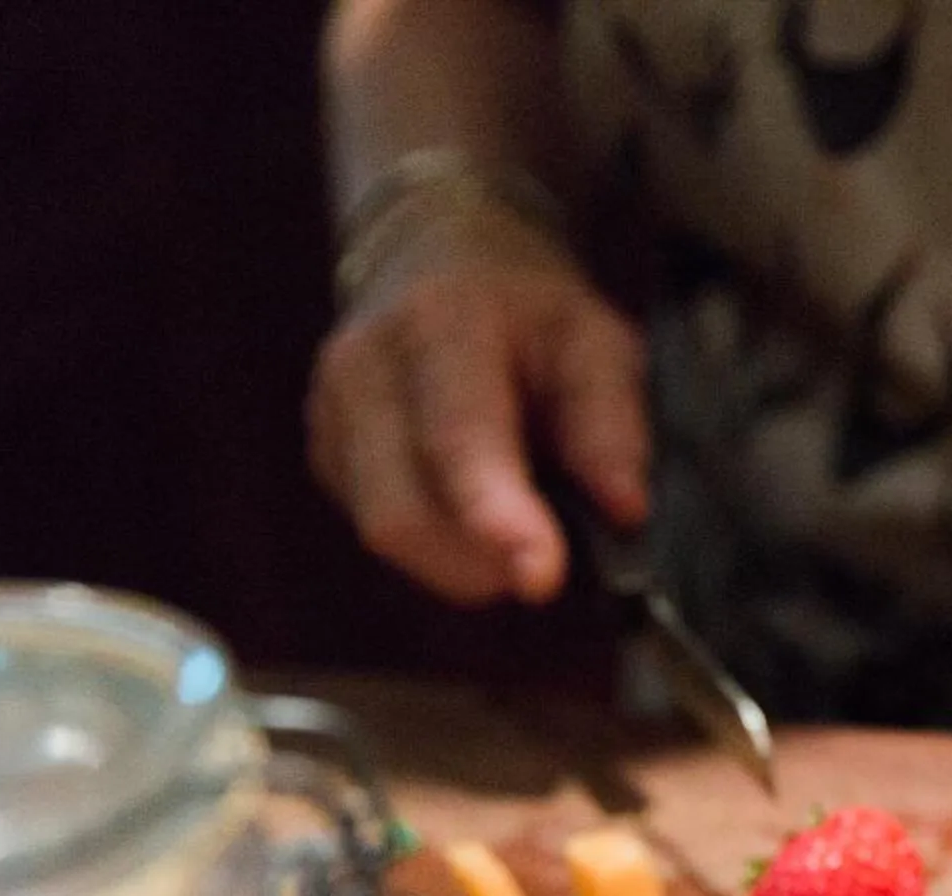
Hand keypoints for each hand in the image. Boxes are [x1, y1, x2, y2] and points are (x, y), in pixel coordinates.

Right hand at [307, 200, 648, 605]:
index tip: (541, 578)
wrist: (441, 262)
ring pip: (382, 533)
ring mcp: (333, 413)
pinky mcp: (326, 454)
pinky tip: (471, 517)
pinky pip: (375, 530)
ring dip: (460, 564)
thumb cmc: (530, 314)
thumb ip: (611, 422)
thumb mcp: (597, 340)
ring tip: (516, 536)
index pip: (458, 438)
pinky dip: (436, 548)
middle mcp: (367, 365)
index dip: (497, 517)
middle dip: (480, 564)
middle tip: (545, 567)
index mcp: (442, 322)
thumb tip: (625, 508)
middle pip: (400, 511)